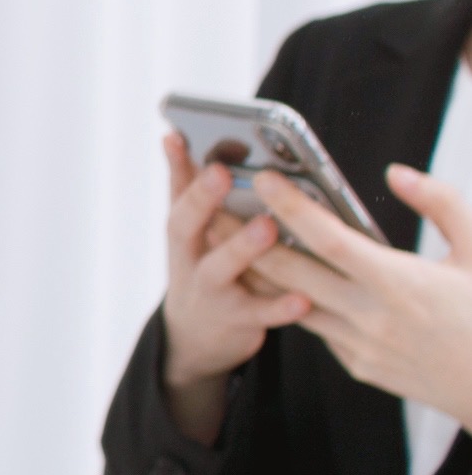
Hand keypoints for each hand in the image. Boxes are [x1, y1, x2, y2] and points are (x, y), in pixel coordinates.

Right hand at [158, 133, 306, 443]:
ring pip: (220, 268)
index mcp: (181, 232)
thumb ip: (186, 188)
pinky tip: (301, 298)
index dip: (175, 166)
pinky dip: (279, 307)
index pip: (173, 192)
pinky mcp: (238, 321)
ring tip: (267, 226)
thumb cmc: (201, 268)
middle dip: (202, 199)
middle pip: (186, 226)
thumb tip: (174, 135)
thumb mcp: (187, 232)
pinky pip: (261, 314)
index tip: (178, 137)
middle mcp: (188, 258)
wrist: (194, 338)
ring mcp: (211, 290)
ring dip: (242, 248)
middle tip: (221, 173)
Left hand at [249, 165, 471, 424]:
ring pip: (292, 301)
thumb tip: (396, 173)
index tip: (263, 178)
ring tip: (226, 235)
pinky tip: (271, 274)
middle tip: (215, 203)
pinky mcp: (358, 366)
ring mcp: (361, 346)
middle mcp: (373, 317)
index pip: (331, 240)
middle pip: (291, 272)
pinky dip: (290, 299)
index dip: (292, 208)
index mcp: (402, 284)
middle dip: (246, 236)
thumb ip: (441, 205)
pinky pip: (314, 326)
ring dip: (256, 268)